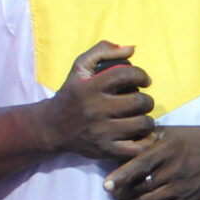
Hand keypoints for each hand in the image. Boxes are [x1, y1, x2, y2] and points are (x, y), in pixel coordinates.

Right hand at [43, 40, 154, 162]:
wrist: (52, 127)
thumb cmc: (72, 94)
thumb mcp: (80, 68)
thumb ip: (102, 51)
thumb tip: (132, 48)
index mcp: (90, 88)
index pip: (126, 75)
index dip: (142, 75)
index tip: (145, 80)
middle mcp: (95, 110)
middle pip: (139, 102)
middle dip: (146, 100)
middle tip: (141, 102)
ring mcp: (101, 132)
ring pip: (142, 124)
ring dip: (147, 120)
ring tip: (139, 117)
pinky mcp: (106, 150)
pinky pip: (138, 147)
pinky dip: (145, 141)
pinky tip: (140, 134)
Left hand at [105, 125, 199, 199]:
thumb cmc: (196, 139)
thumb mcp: (172, 131)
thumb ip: (147, 136)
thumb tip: (121, 140)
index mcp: (165, 151)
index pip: (140, 165)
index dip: (122, 176)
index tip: (107, 186)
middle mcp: (170, 171)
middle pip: (140, 187)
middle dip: (120, 196)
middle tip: (109, 198)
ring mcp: (177, 189)